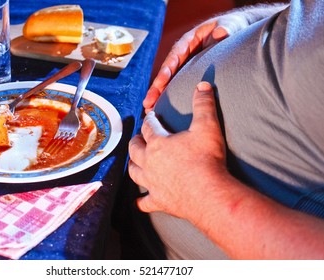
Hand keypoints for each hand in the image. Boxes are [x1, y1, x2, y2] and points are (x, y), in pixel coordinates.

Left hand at [129, 81, 226, 218]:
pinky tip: (138, 202)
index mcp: (159, 143)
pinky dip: (140, 202)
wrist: (210, 193)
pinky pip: (144, 202)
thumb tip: (203, 85)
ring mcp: (152, 183)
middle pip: (136, 148)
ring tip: (134, 162)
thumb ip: (204, 104)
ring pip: (134, 172)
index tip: (150, 116)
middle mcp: (150, 162)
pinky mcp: (158, 201)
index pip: (149, 127)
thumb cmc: (207, 160)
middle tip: (138, 138)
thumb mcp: (208, 127)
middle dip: (136, 141)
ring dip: (133, 165)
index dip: (149, 119)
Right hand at [143, 21, 228, 113]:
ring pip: (170, 80)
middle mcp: (184, 53)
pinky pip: (179, 86)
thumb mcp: (231, 25)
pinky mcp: (191, 75)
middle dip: (157, 87)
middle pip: (168, 71)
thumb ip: (227, 27)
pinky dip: (171, 97)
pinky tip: (163, 110)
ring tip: (150, 109)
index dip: (167, 69)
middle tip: (148, 102)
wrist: (238, 33)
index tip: (160, 83)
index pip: (175, 55)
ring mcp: (187, 65)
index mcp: (190, 40)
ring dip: (160, 95)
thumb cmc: (233, 27)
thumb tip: (220, 33)